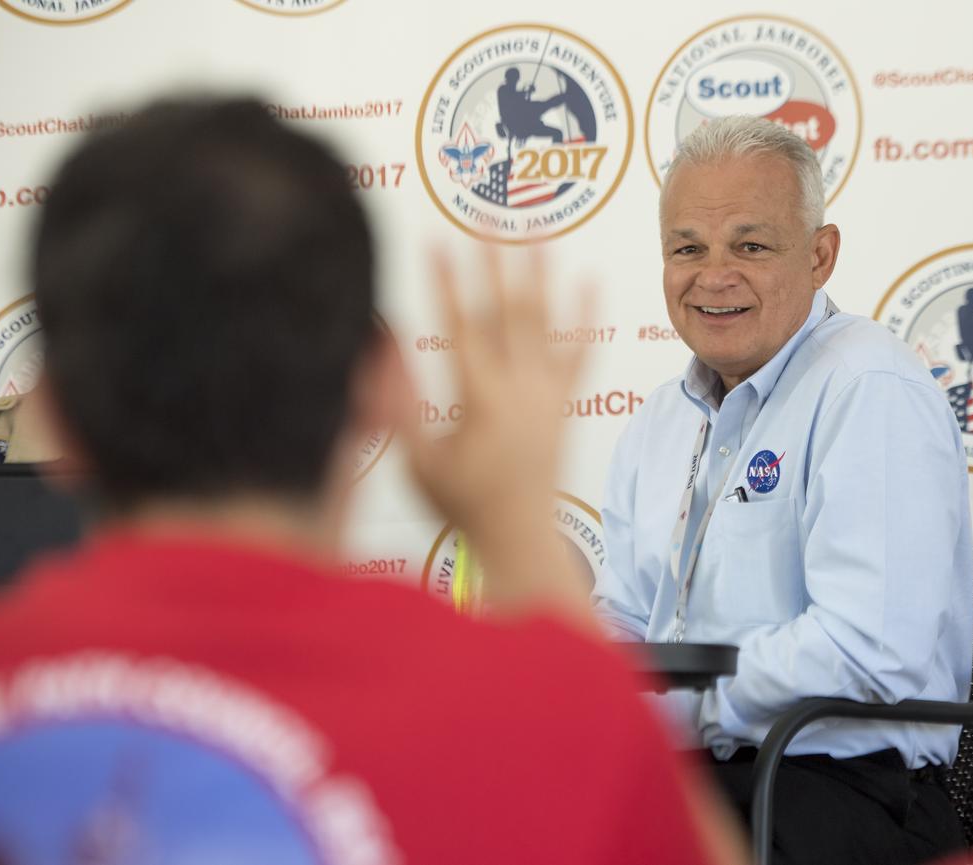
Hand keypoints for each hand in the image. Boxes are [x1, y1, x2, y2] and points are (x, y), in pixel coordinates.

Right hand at [399, 243, 594, 618]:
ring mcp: (546, 394)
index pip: (458, 326)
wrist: (519, 537)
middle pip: (505, 312)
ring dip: (540, 277)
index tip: (435, 241)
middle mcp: (518, 389)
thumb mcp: (417, 460)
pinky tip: (590, 284)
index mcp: (479, 400)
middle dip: (493, 263)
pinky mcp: (564, 403)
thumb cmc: (462, 504)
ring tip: (540, 235)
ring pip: (544, 324)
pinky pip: (580, 354)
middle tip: (488, 220)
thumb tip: (382, 350)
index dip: (444, 281)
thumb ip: (399, 404)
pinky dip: (585, 319)